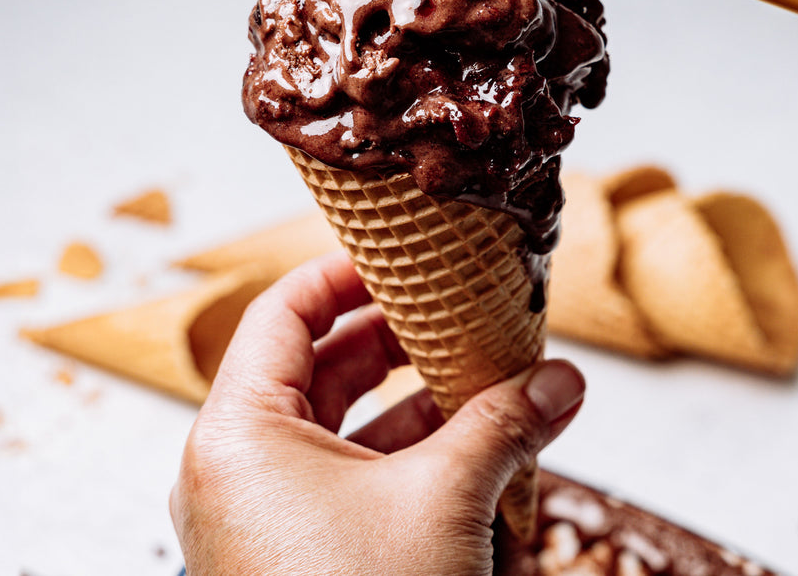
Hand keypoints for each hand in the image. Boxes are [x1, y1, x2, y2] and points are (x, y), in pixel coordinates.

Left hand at [169, 253, 585, 574]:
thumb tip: (561, 382)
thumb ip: (504, 426)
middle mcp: (236, 473)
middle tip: (458, 310)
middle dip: (397, 339)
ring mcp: (262, 523)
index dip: (345, 272)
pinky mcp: (294, 564)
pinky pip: (347, 487)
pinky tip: (475, 451)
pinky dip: (406, 461)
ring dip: (414, 403)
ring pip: (339, 432)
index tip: (404, 253)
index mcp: (236, 435)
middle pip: (313, 368)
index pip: (281, 312)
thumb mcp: (443, 501)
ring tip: (486, 377)